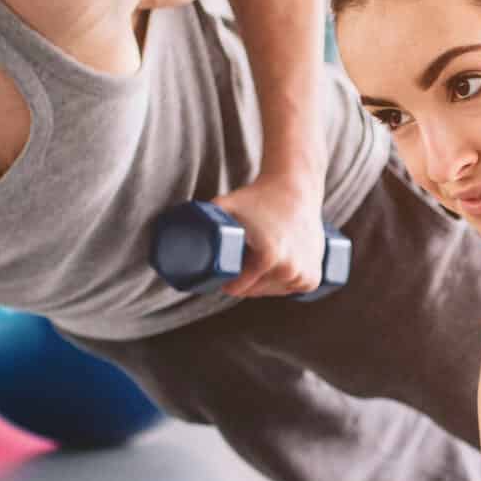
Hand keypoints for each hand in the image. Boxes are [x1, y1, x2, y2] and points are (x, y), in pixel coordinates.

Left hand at [209, 171, 327, 298]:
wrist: (295, 188)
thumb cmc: (256, 197)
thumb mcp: (224, 206)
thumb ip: (197, 216)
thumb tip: (167, 228)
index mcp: (268, 259)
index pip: (238, 288)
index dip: (227, 283)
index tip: (223, 275)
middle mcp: (289, 270)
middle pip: (255, 292)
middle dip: (245, 284)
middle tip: (240, 267)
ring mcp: (304, 275)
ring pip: (274, 292)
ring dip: (264, 286)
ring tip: (259, 265)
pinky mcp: (314, 277)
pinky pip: (292, 291)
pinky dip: (284, 286)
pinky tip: (279, 273)